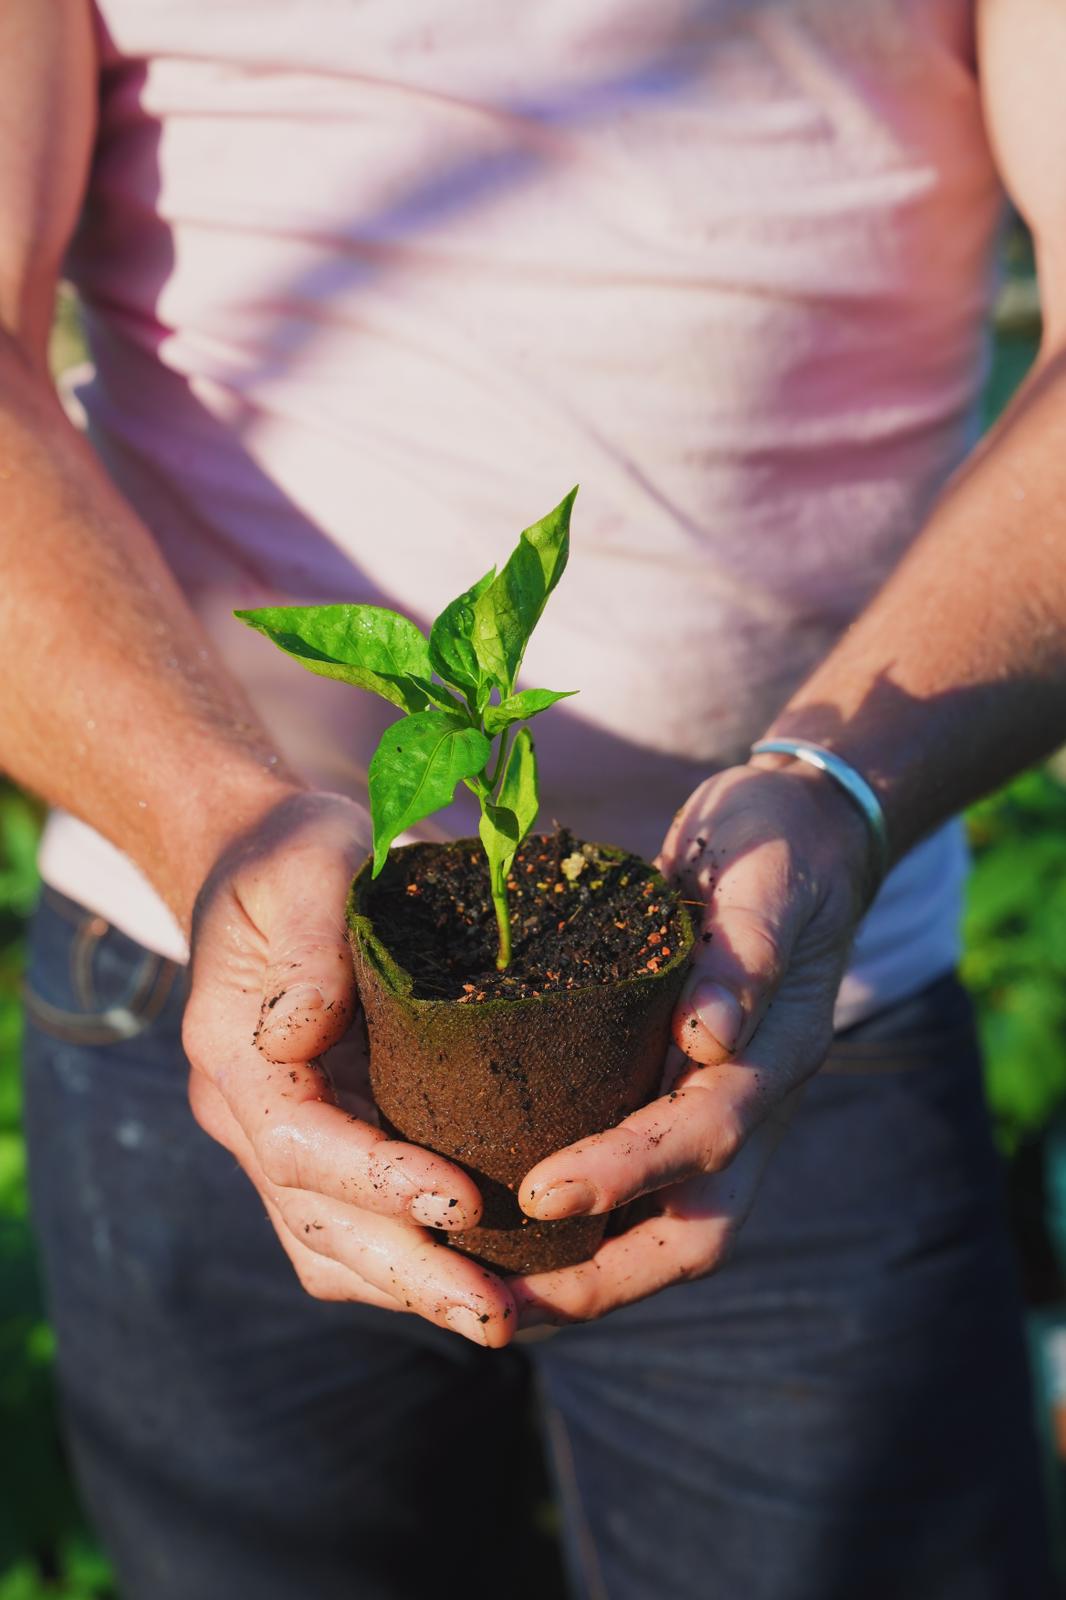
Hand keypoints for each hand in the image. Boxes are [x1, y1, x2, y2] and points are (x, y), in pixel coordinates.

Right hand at [182, 790, 515, 1345]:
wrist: (265, 863)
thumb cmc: (295, 853)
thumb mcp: (307, 863)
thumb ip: (309, 943)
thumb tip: (299, 1032)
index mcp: (233, 1047)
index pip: (297, 1141)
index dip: (376, 1180)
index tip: (463, 1198)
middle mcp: (245, 1111)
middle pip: (315, 1223)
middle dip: (407, 1274)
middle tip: (497, 1316)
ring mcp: (277, 1139)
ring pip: (328, 1248)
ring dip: (411, 1290)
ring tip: (503, 1318)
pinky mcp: (319, 1145)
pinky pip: (349, 1233)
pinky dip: (406, 1267)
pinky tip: (482, 1279)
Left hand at [509, 760, 872, 1326]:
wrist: (798, 832)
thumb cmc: (780, 847)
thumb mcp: (767, 880)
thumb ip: (746, 954)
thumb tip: (708, 1037)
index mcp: (773, 1059)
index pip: (706, 1139)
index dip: (628, 1172)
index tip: (543, 1191)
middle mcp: (742, 1102)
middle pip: (691, 1231)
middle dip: (601, 1278)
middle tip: (502, 1304)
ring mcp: (707, 1105)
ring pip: (658, 1223)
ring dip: (578, 1269)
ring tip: (482, 1289)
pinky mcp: (667, 1089)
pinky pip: (628, 1177)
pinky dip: (572, 1216)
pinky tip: (495, 1220)